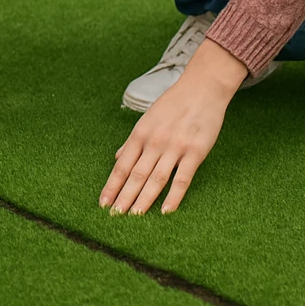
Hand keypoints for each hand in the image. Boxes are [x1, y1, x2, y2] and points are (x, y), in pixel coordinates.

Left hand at [101, 38, 244, 214]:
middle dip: (124, 197)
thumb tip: (116, 158)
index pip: (122, 166)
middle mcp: (154, 142)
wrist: (201, 89)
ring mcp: (175, 148)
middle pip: (136, 175)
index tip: (103, 203)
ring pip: (155, 179)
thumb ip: (132, 141)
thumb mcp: (147, 119)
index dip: (112, 186)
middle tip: (114, 216)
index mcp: (140, 134)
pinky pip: (182, 179)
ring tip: (134, 216)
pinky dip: (173, 196)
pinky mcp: (195, 152)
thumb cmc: (173, 105)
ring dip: (144, 199)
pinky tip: (166, 210)